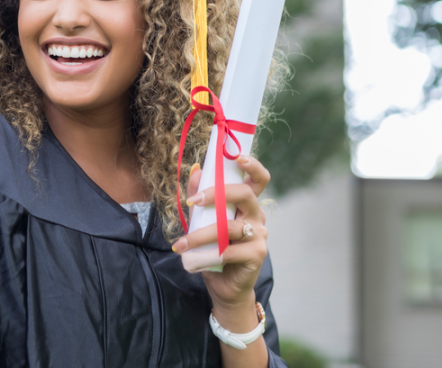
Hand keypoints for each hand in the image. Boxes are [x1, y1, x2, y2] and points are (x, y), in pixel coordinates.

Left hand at [172, 155, 269, 308]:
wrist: (224, 286)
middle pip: (245, 194)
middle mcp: (257, 215)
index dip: (253, 165)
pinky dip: (208, 256)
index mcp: (246, 203)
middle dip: (218, 193)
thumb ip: (199, 195)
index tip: (238, 156)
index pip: (258, 179)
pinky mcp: (257, 255)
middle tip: (194, 201)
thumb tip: (195, 169)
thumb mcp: (202, 220)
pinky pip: (230, 251)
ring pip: (231, 227)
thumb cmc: (213, 248)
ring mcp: (259, 235)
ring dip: (201, 235)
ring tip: (182, 244)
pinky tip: (193, 261)